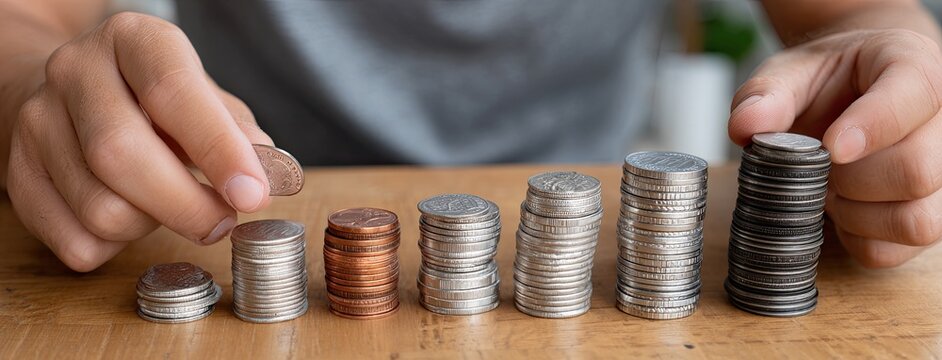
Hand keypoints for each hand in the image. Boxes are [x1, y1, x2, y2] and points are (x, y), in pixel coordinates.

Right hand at [7, 12, 272, 271]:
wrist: (70, 95)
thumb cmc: (154, 100)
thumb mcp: (203, 95)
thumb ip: (238, 131)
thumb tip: (270, 176)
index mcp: (132, 40)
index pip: (173, 91)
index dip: (218, 149)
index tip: (253, 194)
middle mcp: (75, 71)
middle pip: (121, 154)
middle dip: (186, 205)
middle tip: (223, 222)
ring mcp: (36, 121)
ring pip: (99, 207)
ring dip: (152, 226)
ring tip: (171, 208)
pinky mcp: (18, 173)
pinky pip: (75, 241)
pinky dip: (117, 247)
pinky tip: (131, 218)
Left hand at [728, 29, 941, 267]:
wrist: (853, 94)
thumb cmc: (830, 81)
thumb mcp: (792, 71)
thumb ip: (767, 93)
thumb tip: (745, 126)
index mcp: (916, 68)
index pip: (914, 96)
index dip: (871, 127)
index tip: (830, 146)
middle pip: (917, 171)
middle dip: (849, 179)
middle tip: (819, 165)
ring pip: (917, 220)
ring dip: (855, 214)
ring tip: (830, 186)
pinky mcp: (929, 217)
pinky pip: (895, 251)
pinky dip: (856, 239)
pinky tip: (841, 209)